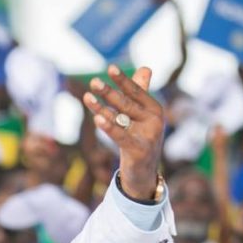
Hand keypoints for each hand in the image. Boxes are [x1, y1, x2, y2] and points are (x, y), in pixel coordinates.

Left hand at [82, 65, 164, 199]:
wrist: (144, 174)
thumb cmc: (140, 140)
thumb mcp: (141, 116)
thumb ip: (140, 93)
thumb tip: (145, 68)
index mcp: (155, 109)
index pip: (137, 91)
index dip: (123, 80)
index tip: (110, 67)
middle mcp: (155, 120)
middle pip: (127, 103)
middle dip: (109, 92)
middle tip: (94, 81)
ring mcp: (148, 136)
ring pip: (120, 118)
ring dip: (102, 107)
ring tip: (87, 97)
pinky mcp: (139, 151)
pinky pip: (120, 136)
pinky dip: (108, 127)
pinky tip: (97, 118)